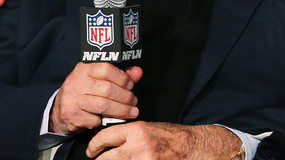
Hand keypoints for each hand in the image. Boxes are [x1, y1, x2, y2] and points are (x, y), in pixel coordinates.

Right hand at [49, 64, 142, 135]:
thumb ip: (119, 75)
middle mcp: (77, 82)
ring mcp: (72, 99)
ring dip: (121, 111)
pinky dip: (105, 121)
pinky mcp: (71, 115)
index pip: (107, 69)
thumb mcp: (98, 79)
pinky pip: (95, 120)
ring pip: (103, 106)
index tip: (131, 86)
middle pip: (108, 89)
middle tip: (133, 102)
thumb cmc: (83, 92)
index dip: (123, 78)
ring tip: (131, 112)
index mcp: (84, 69)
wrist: (59, 111)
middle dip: (125, 97)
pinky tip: (109, 119)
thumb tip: (138, 72)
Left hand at [86, 122, 241, 159]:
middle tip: (98, 159)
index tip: (92, 149)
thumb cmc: (173, 137)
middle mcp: (138, 147)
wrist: (192, 148)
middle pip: (106, 158)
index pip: (105, 137)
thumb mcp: (149, 128)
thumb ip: (129, 135)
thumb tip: (110, 142)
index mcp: (138, 131)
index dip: (94, 145)